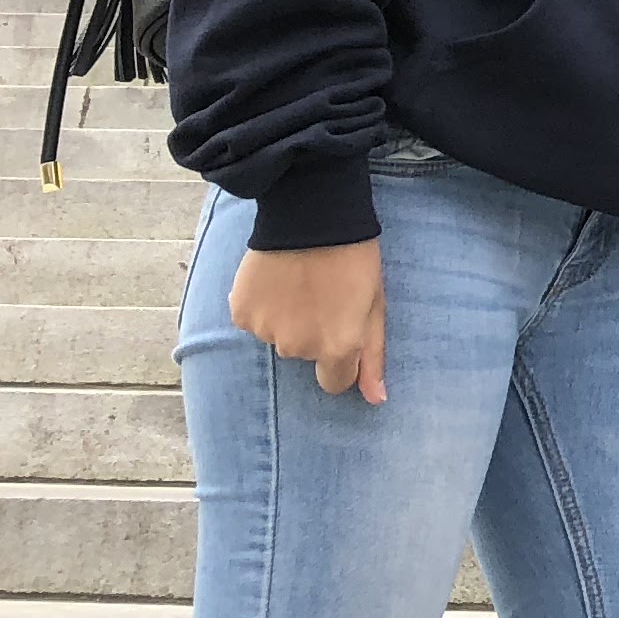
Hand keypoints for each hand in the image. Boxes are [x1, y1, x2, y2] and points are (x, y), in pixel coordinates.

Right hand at [230, 239, 386, 401]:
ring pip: (278, 337)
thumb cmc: (355, 259)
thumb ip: (372, 356)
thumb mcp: (375, 304)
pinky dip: (262, 306)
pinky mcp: (241, 313)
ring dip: (287, 318)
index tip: (340, 332)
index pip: (334, 382)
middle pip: (305, 354)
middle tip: (323, 294)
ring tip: (300, 282)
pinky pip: (253, 320)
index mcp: (337, 347)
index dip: (340, 359)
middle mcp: (298, 348)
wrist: (312, 218)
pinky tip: (276, 280)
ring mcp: (266, 331)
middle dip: (314, 332)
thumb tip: (376, 400)